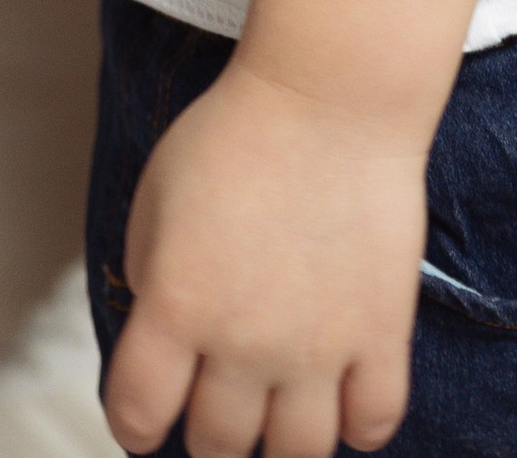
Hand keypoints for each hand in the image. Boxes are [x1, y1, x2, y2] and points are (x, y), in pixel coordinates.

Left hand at [102, 60, 424, 457]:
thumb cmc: (233, 134)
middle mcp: (244, 342)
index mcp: (178, 305)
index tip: (145, 420)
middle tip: (216, 407)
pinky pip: (373, 425)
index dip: (135, 426)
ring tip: (277, 409)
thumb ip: (151, 279)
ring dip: (279, 442)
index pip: (138, 416)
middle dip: (209, 437)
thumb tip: (161, 345)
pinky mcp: (381, 337)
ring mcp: (318, 348)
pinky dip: (356, 424)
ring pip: (297, 454)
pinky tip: (341, 395)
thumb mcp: (156, 196)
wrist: (329, 95)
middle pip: (218, 447)